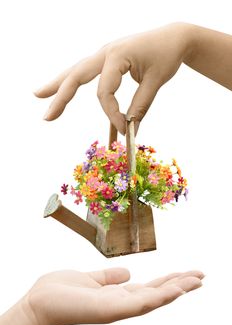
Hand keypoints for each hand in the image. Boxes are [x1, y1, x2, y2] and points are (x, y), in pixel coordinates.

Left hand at [0, 268, 203, 324]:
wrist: (39, 303)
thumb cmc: (61, 291)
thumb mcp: (92, 278)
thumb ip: (110, 277)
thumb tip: (128, 272)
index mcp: (117, 295)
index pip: (149, 288)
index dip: (169, 281)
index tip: (186, 273)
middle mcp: (121, 303)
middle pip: (157, 294)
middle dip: (180, 285)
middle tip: (202, 276)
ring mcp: (117, 309)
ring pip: (154, 300)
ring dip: (176, 290)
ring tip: (196, 280)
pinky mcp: (110, 310)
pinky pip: (139, 303)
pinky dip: (160, 297)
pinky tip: (175, 290)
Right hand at [35, 22, 194, 134]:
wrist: (174, 37)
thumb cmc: (166, 55)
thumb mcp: (155, 81)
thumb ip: (140, 105)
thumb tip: (129, 131)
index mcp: (116, 55)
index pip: (105, 92)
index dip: (112, 115)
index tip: (126, 132)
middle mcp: (105, 53)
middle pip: (76, 76)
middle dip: (60, 96)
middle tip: (47, 116)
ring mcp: (104, 56)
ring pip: (77, 72)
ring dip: (59, 85)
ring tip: (38, 94)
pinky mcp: (108, 62)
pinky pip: (89, 76)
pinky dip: (76, 86)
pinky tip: (64, 94)